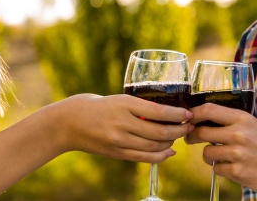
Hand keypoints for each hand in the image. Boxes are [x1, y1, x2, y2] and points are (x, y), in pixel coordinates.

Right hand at [54, 94, 192, 163]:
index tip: (189, 113)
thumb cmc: (92, 105)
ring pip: (154, 147)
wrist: (66, 123)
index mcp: (123, 104)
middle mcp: (122, 123)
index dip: (178, 115)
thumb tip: (163, 112)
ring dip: (172, 143)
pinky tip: (169, 151)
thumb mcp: (116, 98)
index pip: (159, 112)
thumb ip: (136, 106)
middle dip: (180, 130)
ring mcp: (119, 141)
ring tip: (180, 136)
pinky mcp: (117, 153)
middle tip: (190, 125)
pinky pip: (144, 158)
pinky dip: (160, 156)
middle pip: (160, 132)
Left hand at [185, 103, 256, 196]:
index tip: (187, 118)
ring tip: (219, 156)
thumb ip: (231, 123)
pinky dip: (221, 169)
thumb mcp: (253, 126)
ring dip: (208, 156)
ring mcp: (237, 154)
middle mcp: (238, 134)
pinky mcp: (238, 172)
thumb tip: (202, 120)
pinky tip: (233, 167)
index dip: (193, 114)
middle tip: (191, 138)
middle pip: (201, 132)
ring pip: (206, 153)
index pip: (208, 109)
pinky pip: (217, 169)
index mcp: (242, 119)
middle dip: (191, 136)